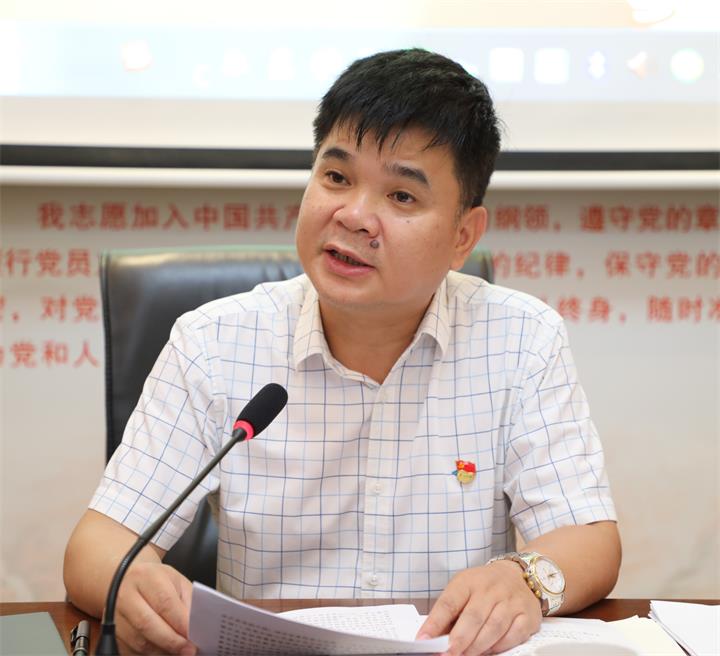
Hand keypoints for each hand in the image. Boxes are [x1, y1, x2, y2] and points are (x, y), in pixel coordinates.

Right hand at [113, 562, 195, 654]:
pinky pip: (129, 650)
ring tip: (178, 651)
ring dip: (161, 650)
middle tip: (188, 650)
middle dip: (171, 641)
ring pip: (138, 641)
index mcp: (145, 577)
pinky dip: (149, 654)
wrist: (129, 580)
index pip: (164, 602)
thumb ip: (188, 602)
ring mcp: (114, 614)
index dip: (180, 622)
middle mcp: (125, 595)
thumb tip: (196, 627)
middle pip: (147, 624)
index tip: (194, 636)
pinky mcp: (110, 632)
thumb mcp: (177, 581)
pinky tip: (162, 651)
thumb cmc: (158, 581)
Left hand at [416, 560, 541, 654]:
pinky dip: (499, 647)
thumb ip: (449, 613)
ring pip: (493, 628)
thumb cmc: (484, 586)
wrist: (517, 575)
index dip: (435, 623)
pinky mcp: (527, 614)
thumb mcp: (463, 589)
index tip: (423, 640)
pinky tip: (488, 651)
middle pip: (473, 617)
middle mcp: (490, 589)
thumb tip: (431, 638)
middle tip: (446, 654)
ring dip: (477, 647)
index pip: (449, 602)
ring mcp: (511, 601)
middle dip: (458, 640)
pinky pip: (513, 635)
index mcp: (468, 581)